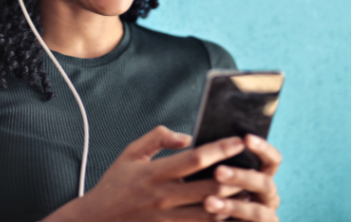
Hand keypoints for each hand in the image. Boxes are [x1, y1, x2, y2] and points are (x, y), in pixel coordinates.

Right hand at [44, 126, 247, 221]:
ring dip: (233, 202)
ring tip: (250, 190)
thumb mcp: (130, 154)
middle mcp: (163, 197)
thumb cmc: (114, 184)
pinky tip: (232, 212)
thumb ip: (157, 138)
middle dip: (235, 177)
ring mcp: (167, 219)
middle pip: (209, 188)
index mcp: (153, 173)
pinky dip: (219, 220)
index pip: (194, 159)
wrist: (96, 220)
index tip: (238, 140)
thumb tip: (186, 136)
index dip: (220, 149)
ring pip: (211, 213)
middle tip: (254, 167)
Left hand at [203, 134, 281, 221]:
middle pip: (264, 182)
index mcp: (261, 177)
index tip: (245, 138)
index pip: (272, 159)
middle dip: (241, 177)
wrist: (206, 220)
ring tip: (208, 202)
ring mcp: (267, 216)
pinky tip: (212, 217)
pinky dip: (231, 221)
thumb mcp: (216, 179)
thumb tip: (190, 141)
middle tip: (218, 172)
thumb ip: (214, 164)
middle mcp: (268, 196)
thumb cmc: (214, 196)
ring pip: (256, 210)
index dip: (263, 148)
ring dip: (232, 205)